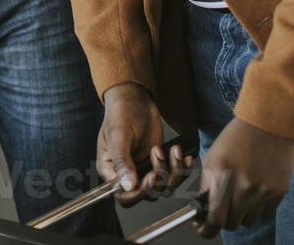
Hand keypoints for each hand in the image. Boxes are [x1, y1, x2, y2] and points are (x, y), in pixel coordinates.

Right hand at [98, 83, 192, 205]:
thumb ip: (122, 161)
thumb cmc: (121, 112)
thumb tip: (126, 185)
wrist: (135, 98)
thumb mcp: (119, 135)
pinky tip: (182, 155)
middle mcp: (127, 173)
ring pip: (163, 187)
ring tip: (172, 150)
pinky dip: (181, 168)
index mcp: (110, 169)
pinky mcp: (158, 163)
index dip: (139, 193)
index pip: (123, 196)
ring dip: (173, 171)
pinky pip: (173, 177)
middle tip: (160, 155)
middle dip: (159, 178)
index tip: (150, 177)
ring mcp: (143, 169)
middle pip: (146, 195)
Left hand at [194, 118, 293, 237]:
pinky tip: (255, 190)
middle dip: (222, 220)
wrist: (267, 125)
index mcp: (221, 178)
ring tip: (240, 195)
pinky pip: (264, 213)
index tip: (203, 227)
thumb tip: (203, 211)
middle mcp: (243, 188)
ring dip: (240, 214)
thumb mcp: (212, 159)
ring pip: (248, 221)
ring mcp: (263, 192)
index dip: (206, 228)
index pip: (214, 220)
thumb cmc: (235, 139)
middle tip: (221, 209)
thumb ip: (207, 186)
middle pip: (230, 224)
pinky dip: (256, 208)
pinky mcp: (278, 193)